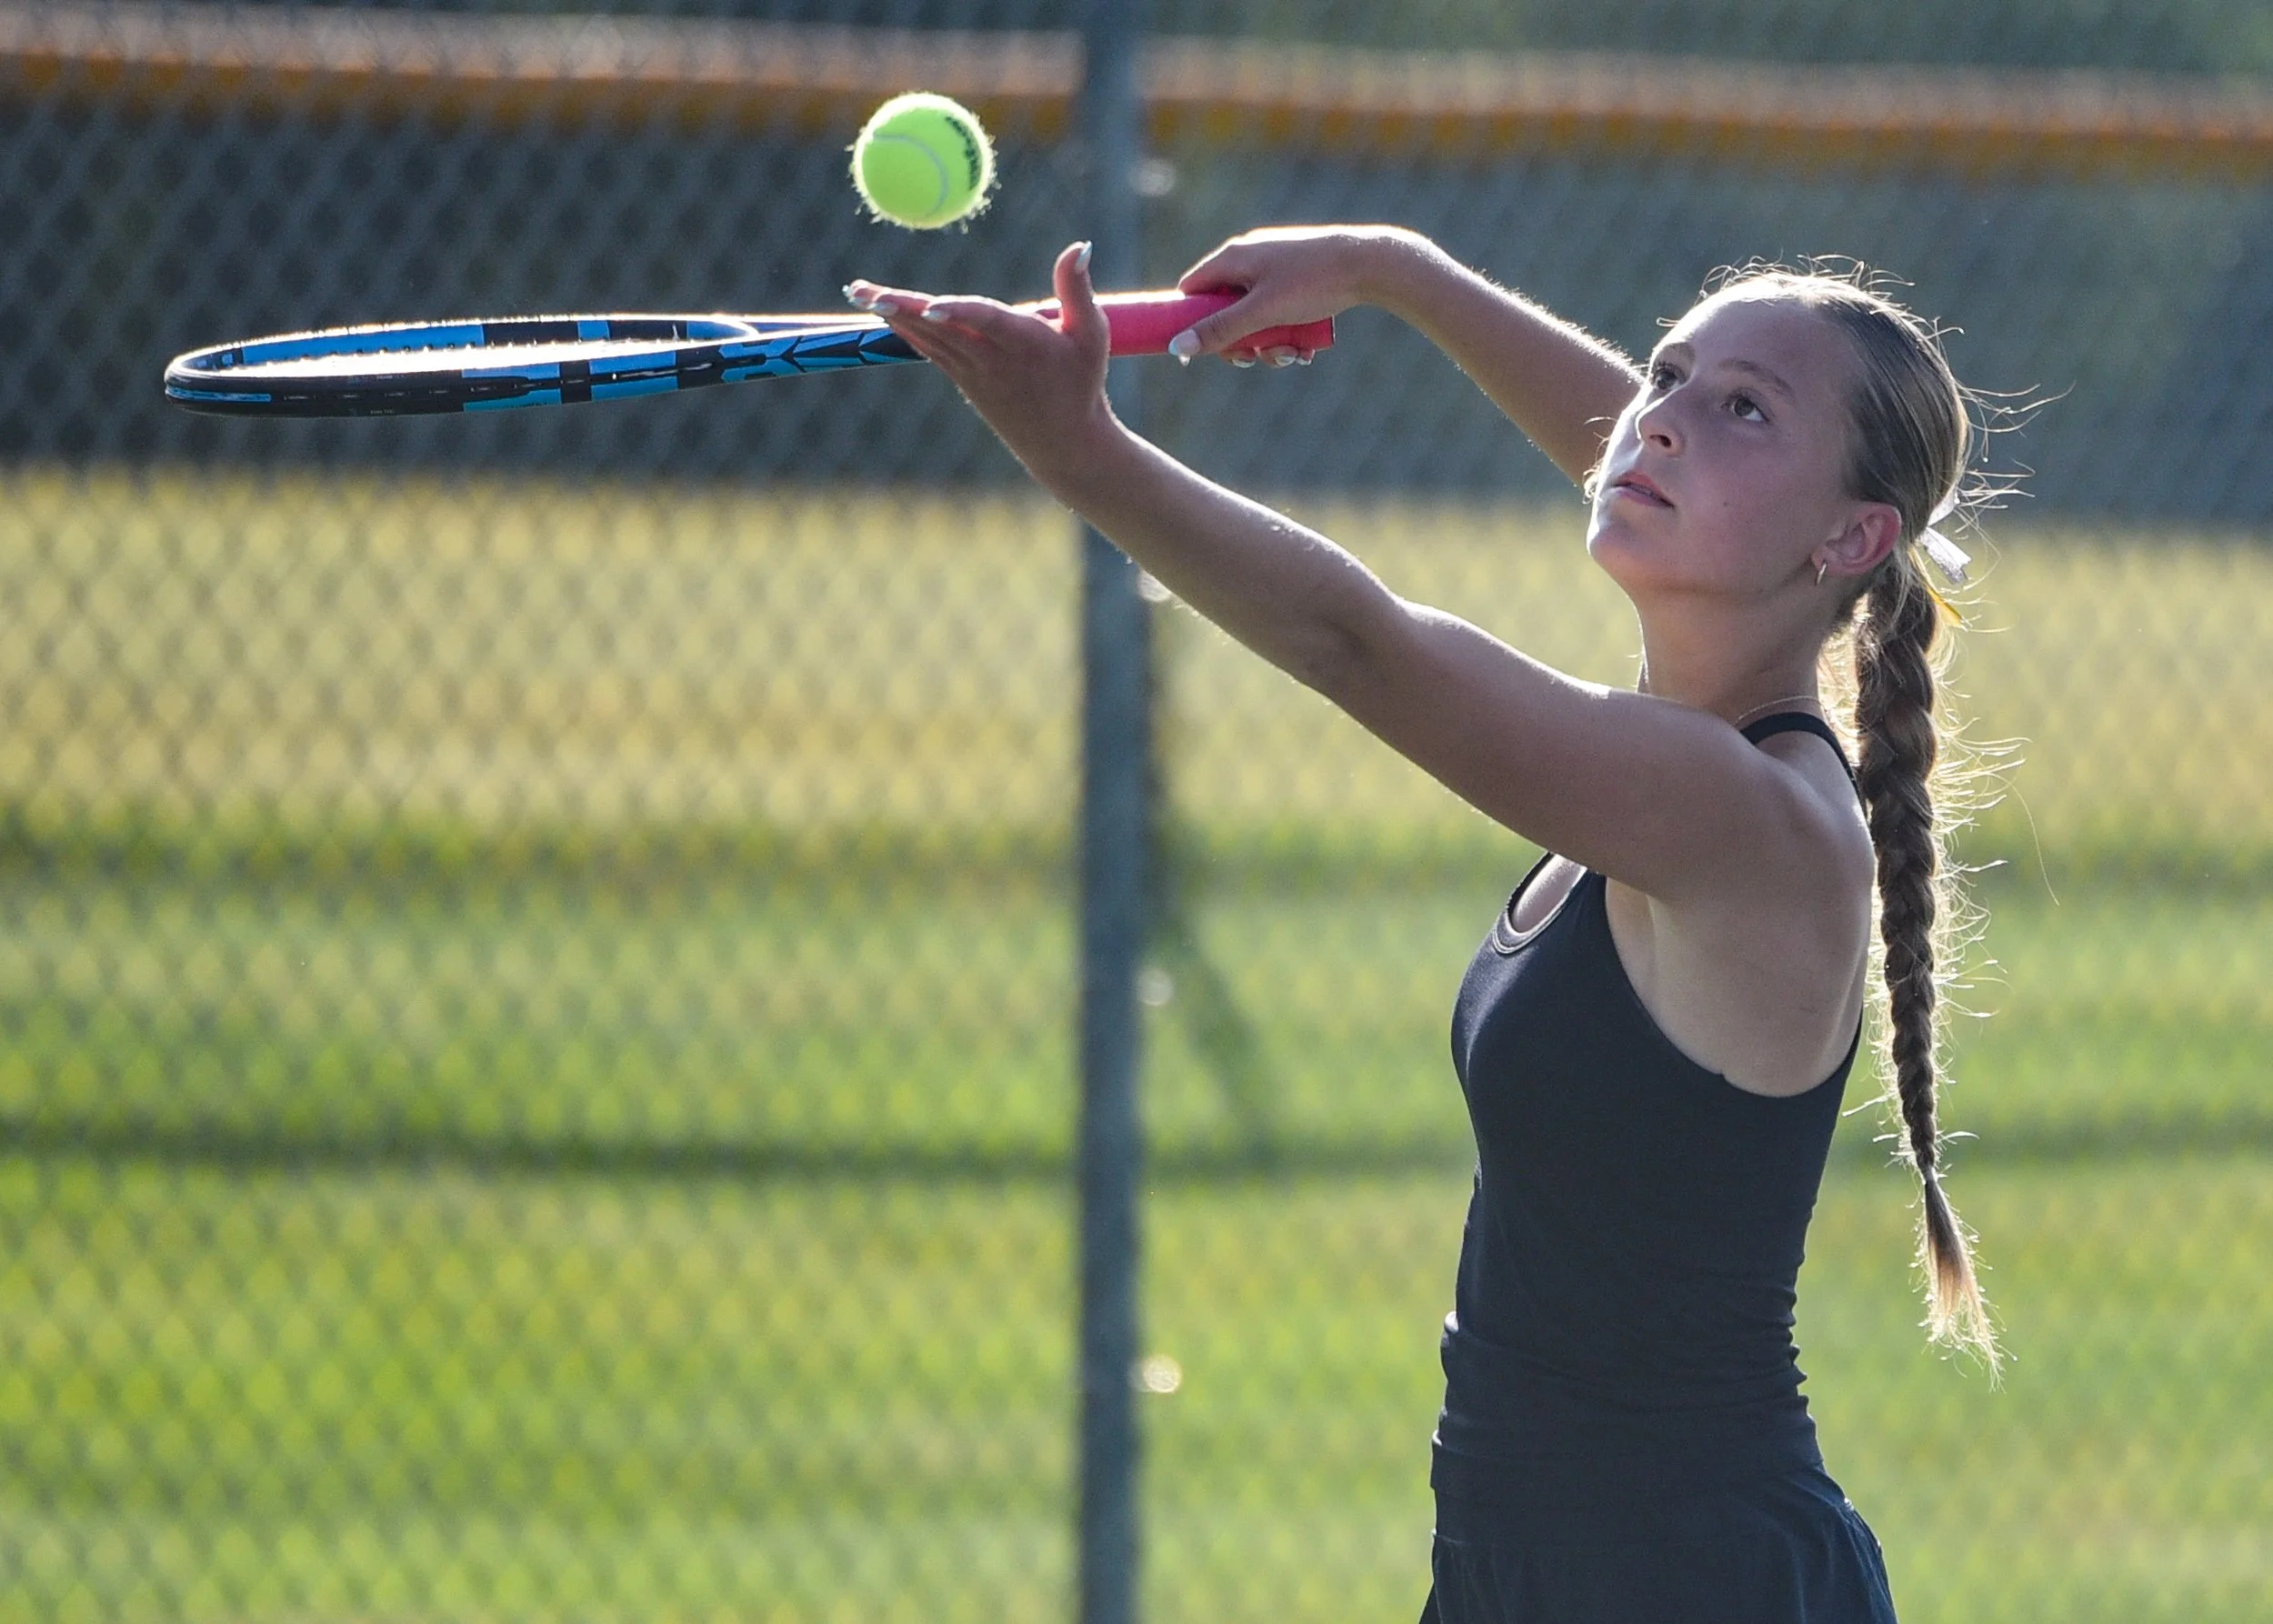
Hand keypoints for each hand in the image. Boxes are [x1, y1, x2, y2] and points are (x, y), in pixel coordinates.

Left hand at [845, 242, 1129, 491]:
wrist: (1064, 444)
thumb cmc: (1082, 384)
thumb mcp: (1093, 335)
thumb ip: (1079, 290)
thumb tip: (1079, 245)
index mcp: (1024, 344)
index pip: (986, 323)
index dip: (959, 312)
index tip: (932, 304)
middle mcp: (990, 359)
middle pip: (940, 327)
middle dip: (902, 309)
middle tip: (865, 292)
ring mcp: (971, 371)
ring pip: (926, 337)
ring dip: (891, 313)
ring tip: (858, 291)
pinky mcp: (962, 377)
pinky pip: (928, 347)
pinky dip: (904, 327)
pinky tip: (881, 308)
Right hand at [1172, 225, 1416, 364]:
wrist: (1368, 264)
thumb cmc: (1311, 283)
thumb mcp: (1262, 312)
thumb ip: (1220, 330)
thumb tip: (1177, 347)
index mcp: (1232, 257)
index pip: (1192, 289)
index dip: (1190, 321)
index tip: (1200, 351)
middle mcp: (1249, 258)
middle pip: (1224, 310)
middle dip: (1240, 342)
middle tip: (1255, 359)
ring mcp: (1274, 268)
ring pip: (1255, 317)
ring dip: (1269, 344)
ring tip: (1294, 356)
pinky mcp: (1296, 279)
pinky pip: (1279, 312)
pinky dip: (1287, 334)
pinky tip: (1307, 349)